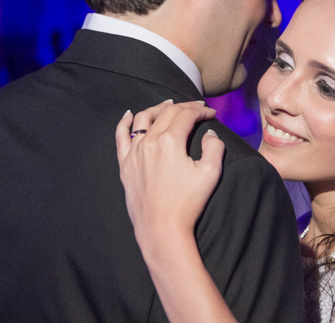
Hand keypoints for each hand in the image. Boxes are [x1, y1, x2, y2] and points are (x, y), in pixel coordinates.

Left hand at [116, 100, 222, 252]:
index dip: (200, 111)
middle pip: (166, 113)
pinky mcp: (125, 165)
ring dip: (157, 108)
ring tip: (168, 105)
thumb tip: (211, 135)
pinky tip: (129, 115)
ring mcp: (134, 153)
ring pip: (143, 119)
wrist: (162, 229)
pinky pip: (121, 136)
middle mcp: (149, 142)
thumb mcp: (211, 173)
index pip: (186, 115)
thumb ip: (214, 148)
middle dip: (184, 107)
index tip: (211, 114)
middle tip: (196, 108)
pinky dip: (125, 122)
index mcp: (170, 142)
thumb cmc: (188, 203)